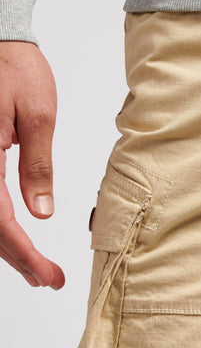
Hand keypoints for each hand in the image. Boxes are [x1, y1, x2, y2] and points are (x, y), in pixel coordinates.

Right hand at [0, 41, 64, 287]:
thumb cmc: (14, 68)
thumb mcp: (38, 116)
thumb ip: (37, 166)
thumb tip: (40, 213)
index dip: (24, 254)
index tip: (49, 276)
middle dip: (16, 259)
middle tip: (48, 279)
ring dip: (4, 246)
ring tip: (35, 268)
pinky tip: (14, 238)